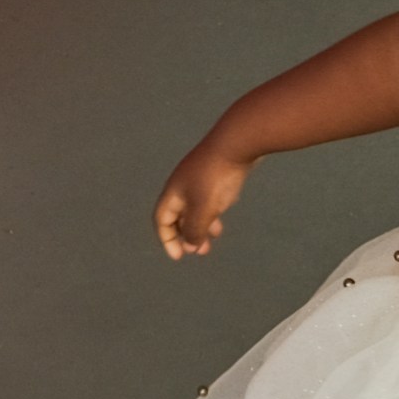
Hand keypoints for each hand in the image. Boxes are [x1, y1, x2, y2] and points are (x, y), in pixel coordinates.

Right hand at [154, 138, 252, 258]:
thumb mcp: (203, 209)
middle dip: (187, 234)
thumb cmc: (216, 177)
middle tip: (200, 251)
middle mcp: (182, 184)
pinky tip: (223, 211)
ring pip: (195, 205)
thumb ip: (195, 230)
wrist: (237, 142)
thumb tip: (191, 247)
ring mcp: (198, 177)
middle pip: (178, 214)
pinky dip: (212, 209)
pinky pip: (207, 196)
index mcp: (173, 192)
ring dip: (202, 223)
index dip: (167, 240)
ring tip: (215, 235)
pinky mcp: (215, 172)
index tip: (179, 256)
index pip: (162, 220)